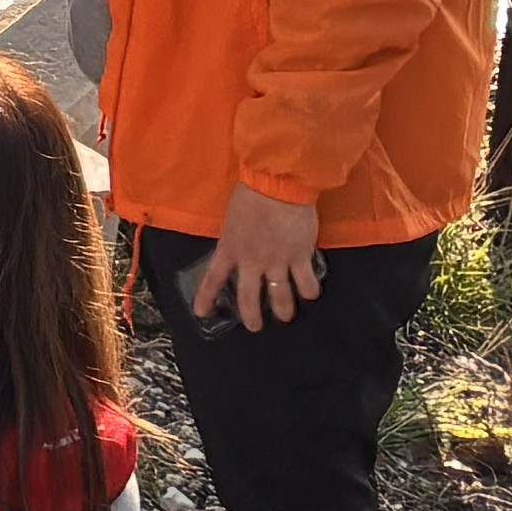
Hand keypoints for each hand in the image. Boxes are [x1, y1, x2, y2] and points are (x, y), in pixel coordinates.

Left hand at [191, 187, 325, 332]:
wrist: (278, 183)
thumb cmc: (252, 193)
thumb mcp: (233, 217)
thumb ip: (236, 236)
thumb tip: (242, 243)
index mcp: (230, 248)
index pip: (213, 278)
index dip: (206, 297)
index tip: (201, 313)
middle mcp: (252, 261)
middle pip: (249, 298)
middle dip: (252, 317)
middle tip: (255, 327)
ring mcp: (277, 262)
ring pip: (280, 298)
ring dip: (284, 310)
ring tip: (286, 316)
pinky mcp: (300, 257)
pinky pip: (306, 284)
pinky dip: (310, 291)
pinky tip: (310, 292)